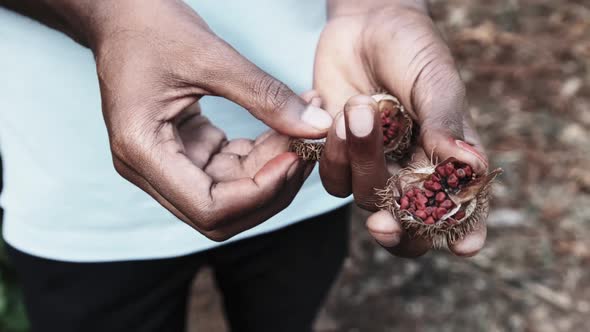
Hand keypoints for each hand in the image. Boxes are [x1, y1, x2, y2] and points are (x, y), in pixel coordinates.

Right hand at [86, 1, 330, 239]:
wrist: (121, 14)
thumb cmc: (150, 26)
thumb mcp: (210, 56)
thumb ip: (265, 96)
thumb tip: (317, 128)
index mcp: (141, 151)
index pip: (208, 208)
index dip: (259, 193)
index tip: (296, 157)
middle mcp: (148, 168)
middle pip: (222, 213)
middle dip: (271, 187)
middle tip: (307, 148)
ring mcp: (165, 163)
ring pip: (231, 195)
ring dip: (271, 170)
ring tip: (302, 129)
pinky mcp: (184, 151)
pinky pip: (230, 168)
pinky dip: (261, 154)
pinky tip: (284, 126)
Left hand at [315, 1, 488, 255]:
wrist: (365, 25)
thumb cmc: (410, 48)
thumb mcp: (434, 78)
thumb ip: (445, 121)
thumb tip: (470, 165)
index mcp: (448, 158)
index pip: (462, 207)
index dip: (466, 232)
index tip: (465, 246)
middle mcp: (411, 171)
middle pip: (407, 225)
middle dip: (395, 230)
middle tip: (383, 223)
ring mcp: (374, 167)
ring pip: (365, 197)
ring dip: (358, 160)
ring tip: (358, 107)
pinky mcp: (339, 157)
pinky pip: (332, 177)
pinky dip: (330, 151)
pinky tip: (334, 112)